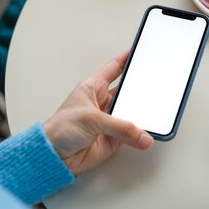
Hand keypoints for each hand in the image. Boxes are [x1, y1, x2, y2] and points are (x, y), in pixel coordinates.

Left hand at [43, 51, 153, 175]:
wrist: (53, 157)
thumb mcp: (91, 120)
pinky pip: (132, 133)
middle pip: (127, 91)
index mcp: (93, 88)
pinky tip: (145, 134)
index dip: (128, 58)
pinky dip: (139, 135)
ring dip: (140, 115)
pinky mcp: (113, 138)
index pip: (115, 68)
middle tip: (155, 84)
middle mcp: (102, 102)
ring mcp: (109, 120)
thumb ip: (120, 127)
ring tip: (152, 114)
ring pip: (132, 113)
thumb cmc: (59, 130)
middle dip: (140, 89)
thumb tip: (141, 134)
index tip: (141, 51)